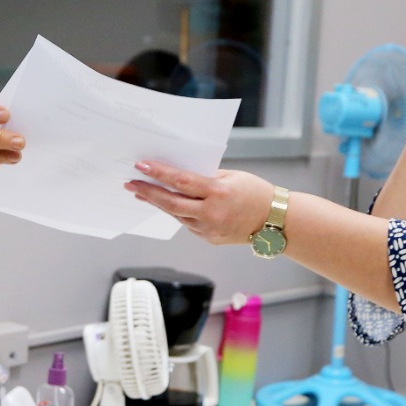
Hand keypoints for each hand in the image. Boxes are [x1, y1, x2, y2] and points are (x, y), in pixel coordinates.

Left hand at [124, 161, 272, 244]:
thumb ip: (206, 177)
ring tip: (143, 192)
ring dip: (159, 203)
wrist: (275, 221)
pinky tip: (170, 204)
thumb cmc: (255, 193)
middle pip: (171, 203)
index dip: (159, 174)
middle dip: (148, 192)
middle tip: (130, 183)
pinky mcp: (209, 239)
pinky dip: (179, 213)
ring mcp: (209, 229)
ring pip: (177, 215)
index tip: (141, 166)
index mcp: (218, 193)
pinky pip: (188, 224)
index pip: (181, 182)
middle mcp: (212, 213)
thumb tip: (178, 175)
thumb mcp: (231, 177)